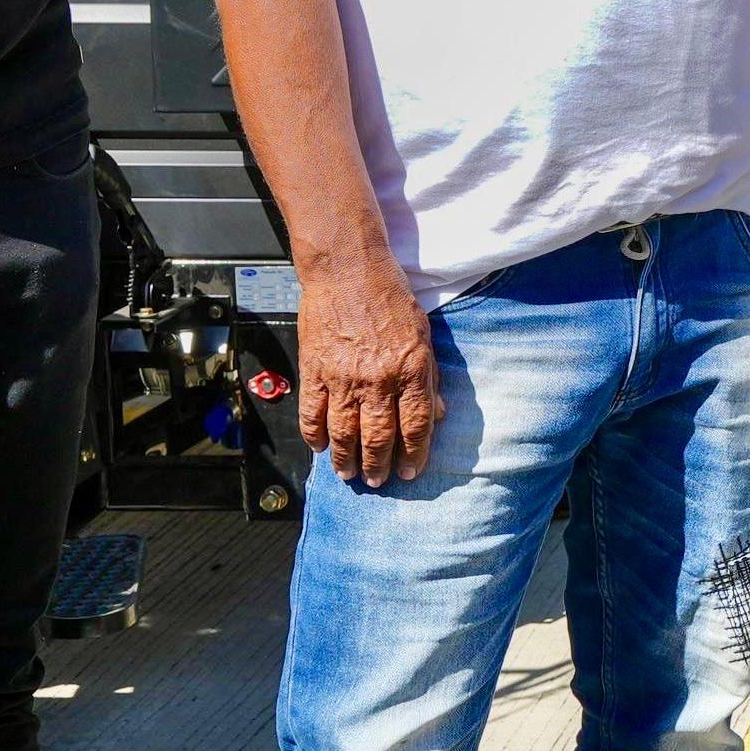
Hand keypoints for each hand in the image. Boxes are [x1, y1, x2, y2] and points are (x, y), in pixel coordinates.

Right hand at [296, 250, 439, 484]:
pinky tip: (320, 448)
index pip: (416, 425)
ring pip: (343, 433)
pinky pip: (312, 413)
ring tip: (348, 473)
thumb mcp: (423, 335)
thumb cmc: (389, 298)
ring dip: (346, 459)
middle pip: (379, 436)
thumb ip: (429, 378)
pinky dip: (314, 435)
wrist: (347, 270)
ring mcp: (343, 377)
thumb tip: (438, 415)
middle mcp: (378, 379)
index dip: (414, 454)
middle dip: (378, 465)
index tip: (410, 472)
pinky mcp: (315, 370)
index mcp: (410, 370)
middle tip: (377, 480)